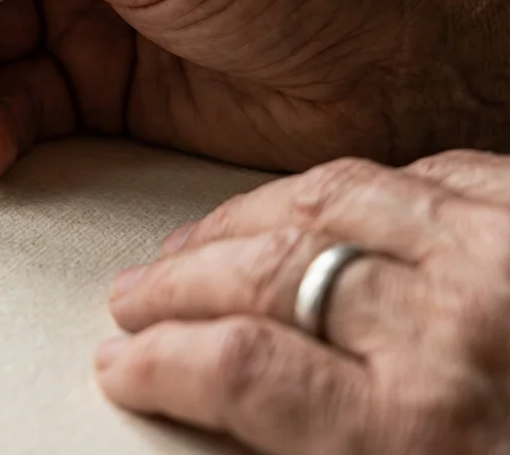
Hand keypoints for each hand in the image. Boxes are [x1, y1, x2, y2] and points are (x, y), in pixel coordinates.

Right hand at [96, 150, 509, 453]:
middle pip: (268, 274)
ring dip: (241, 220)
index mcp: (422, 428)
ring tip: (198, 242)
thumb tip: (224, 432)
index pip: (239, 368)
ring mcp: (500, 247)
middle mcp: (462, 320)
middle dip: (176, 286)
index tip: (124, 364)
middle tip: (135, 298)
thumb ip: (315, 445)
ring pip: (328, 199)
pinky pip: (421, 170)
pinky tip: (319, 204)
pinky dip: (353, 187)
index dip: (159, 362)